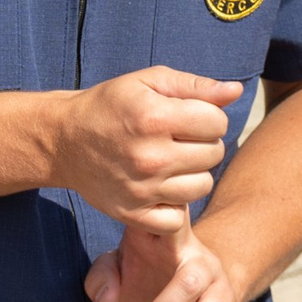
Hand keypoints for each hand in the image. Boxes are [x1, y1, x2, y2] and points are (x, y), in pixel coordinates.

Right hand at [47, 67, 241, 230]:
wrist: (65, 140)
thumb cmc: (111, 105)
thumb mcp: (149, 82)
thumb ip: (195, 85)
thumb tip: (236, 91)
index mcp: (154, 117)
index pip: (217, 122)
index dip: (207, 116)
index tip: (187, 117)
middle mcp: (150, 156)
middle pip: (214, 154)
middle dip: (203, 143)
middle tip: (178, 139)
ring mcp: (141, 189)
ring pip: (202, 187)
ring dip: (193, 173)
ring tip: (172, 162)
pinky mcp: (132, 214)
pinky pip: (178, 219)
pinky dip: (174, 206)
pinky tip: (161, 189)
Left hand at [84, 222, 246, 301]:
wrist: (197, 285)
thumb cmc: (147, 270)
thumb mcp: (118, 267)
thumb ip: (102, 276)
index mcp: (161, 231)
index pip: (160, 213)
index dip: (155, 211)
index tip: (138, 220)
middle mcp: (189, 246)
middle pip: (178, 259)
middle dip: (161, 301)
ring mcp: (209, 270)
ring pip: (194, 288)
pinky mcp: (223, 297)